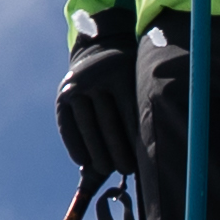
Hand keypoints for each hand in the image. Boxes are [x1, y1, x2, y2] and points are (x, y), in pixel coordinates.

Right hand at [56, 13, 146, 181]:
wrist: (99, 49)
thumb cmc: (129, 74)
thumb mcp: (138, 79)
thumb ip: (143, 105)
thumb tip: (155, 146)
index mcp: (121, 74)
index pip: (129, 113)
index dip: (135, 139)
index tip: (144, 160)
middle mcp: (97, 79)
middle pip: (108, 122)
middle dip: (118, 149)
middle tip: (127, 169)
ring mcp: (77, 86)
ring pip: (87, 126)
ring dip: (97, 152)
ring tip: (107, 169)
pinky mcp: (63, 95)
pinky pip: (68, 126)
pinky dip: (75, 145)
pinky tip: (83, 162)